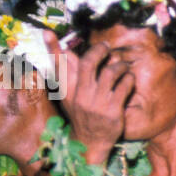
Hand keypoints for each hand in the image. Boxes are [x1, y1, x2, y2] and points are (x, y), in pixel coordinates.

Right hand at [42, 29, 131, 160]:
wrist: (91, 143)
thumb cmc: (81, 114)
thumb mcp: (70, 96)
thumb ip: (69, 73)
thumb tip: (64, 50)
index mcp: (67, 91)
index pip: (58, 66)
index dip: (52, 48)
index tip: (47, 32)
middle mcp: (80, 96)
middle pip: (88, 63)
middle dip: (98, 50)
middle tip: (106, 46)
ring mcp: (97, 104)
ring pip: (110, 72)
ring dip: (119, 65)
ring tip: (122, 66)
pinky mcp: (113, 111)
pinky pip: (124, 86)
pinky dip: (128, 79)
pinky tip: (128, 79)